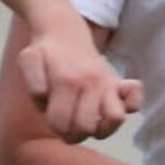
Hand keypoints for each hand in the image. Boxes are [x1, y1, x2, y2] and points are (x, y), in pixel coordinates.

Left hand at [16, 18, 142, 143]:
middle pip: (87, 128)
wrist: (64, 31)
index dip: (54, 127)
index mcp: (66, 82)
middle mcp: (90, 83)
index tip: (52, 117)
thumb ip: (33, 82)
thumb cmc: (44, 53)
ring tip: (88, 121)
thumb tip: (45, 97)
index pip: (62, 125)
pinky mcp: (117, 84)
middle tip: (67, 121)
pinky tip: (111, 107)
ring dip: (101, 129)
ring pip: (115, 119)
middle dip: (73, 133)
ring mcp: (106, 83)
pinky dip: (130, 106)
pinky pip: (136, 99)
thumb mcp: (28, 61)